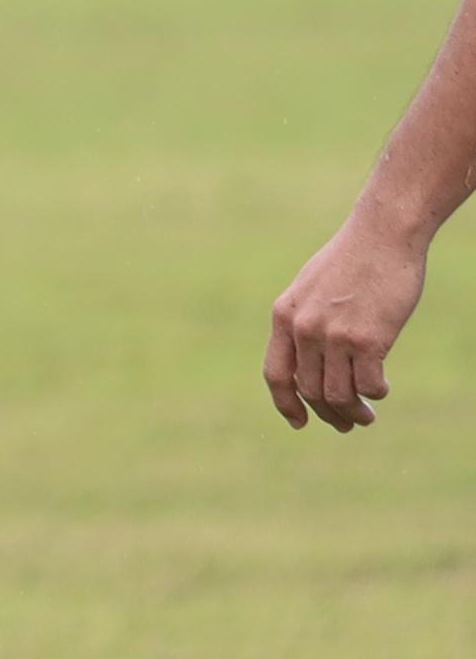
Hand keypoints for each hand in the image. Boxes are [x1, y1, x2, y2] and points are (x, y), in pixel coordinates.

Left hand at [269, 209, 429, 430]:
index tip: (299, 422)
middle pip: (309, 390)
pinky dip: (375, 393)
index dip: (285, 403)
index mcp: (284, 316)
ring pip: (338, 393)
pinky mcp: (368, 338)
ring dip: (353, 412)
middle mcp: (303, 329)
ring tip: (366, 416)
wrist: (382, 235)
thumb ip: (304, 320)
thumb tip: (310, 357)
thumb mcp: (311, 288)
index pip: (276, 374)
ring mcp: (334, 335)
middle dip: (328, 414)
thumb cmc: (352, 259)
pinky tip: (382, 389)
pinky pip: (368, 383)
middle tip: (347, 423)